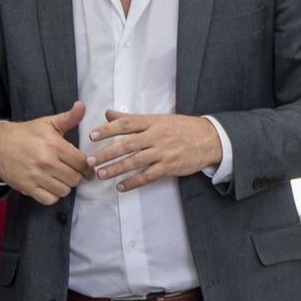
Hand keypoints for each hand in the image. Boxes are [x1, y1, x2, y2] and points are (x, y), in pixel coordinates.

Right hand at [0, 101, 92, 205]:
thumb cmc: (27, 133)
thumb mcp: (48, 123)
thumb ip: (69, 117)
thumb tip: (82, 105)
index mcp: (55, 145)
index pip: (82, 163)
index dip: (88, 167)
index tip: (88, 168)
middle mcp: (46, 162)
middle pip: (75, 179)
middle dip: (77, 176)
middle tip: (73, 172)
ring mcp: (36, 176)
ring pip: (64, 190)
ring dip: (65, 186)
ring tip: (62, 178)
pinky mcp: (26, 187)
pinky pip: (49, 199)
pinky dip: (53, 196)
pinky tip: (51, 186)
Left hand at [87, 111, 222, 191]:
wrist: (210, 139)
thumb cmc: (183, 128)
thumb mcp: (159, 118)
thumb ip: (132, 118)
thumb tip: (108, 114)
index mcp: (153, 121)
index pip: (127, 124)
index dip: (108, 129)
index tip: (92, 136)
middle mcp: (157, 135)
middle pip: (127, 144)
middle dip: (107, 153)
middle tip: (90, 161)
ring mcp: (164, 151)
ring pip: (135, 161)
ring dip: (116, 169)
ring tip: (101, 174)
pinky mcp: (170, 166)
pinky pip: (148, 175)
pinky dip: (133, 182)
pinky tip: (121, 186)